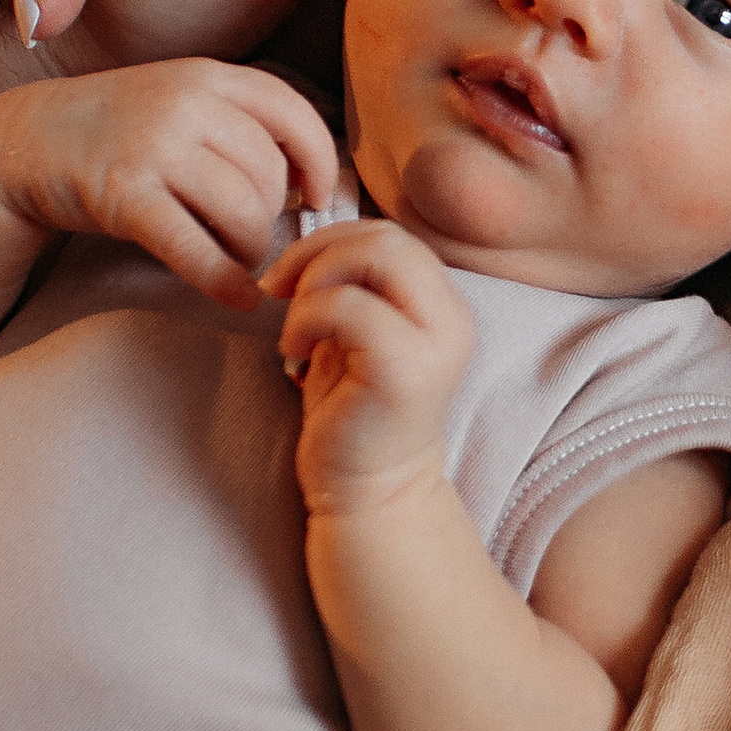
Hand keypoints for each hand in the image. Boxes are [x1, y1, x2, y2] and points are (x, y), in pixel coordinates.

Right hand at [0, 60, 338, 307]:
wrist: (27, 140)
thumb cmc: (118, 131)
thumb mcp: (179, 101)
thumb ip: (237, 124)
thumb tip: (310, 180)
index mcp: (206, 76)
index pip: (291, 113)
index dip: (319, 159)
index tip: (318, 195)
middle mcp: (185, 103)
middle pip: (270, 173)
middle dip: (271, 216)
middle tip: (250, 235)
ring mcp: (153, 146)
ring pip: (243, 211)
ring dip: (249, 249)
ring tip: (234, 257)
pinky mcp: (124, 194)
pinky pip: (196, 248)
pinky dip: (226, 281)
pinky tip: (239, 296)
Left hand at [263, 215, 473, 511]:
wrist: (368, 495)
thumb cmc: (351, 415)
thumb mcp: (353, 336)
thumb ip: (352, 287)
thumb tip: (309, 244)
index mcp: (442, 306)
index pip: (392, 236)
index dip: (333, 240)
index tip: (289, 276)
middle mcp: (452, 319)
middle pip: (388, 237)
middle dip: (320, 251)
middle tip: (279, 289)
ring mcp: (436, 343)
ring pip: (377, 256)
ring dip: (314, 280)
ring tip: (294, 326)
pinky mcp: (406, 370)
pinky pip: (350, 306)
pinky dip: (307, 317)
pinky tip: (294, 351)